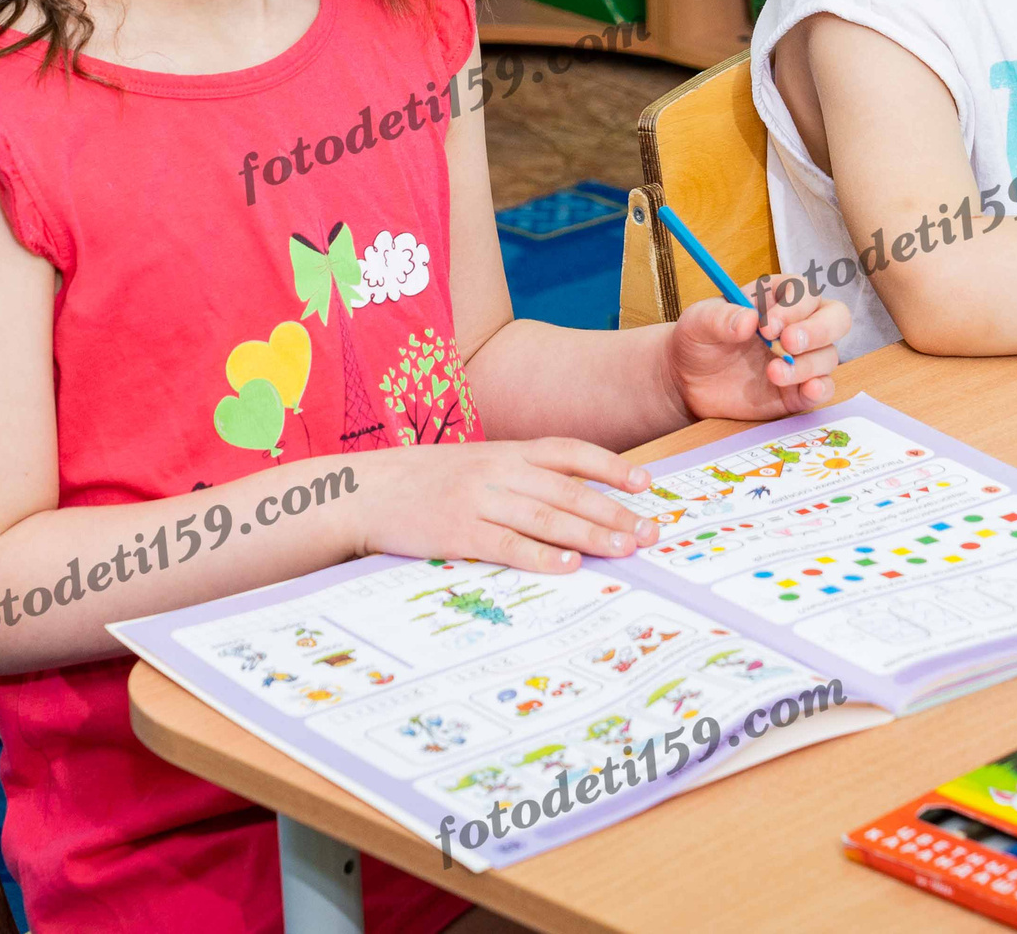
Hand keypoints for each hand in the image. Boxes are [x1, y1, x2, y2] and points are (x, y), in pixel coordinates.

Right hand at [350, 439, 661, 574]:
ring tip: (624, 548)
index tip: (645, 484)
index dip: (611, 466)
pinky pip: (508, 545)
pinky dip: (542, 555)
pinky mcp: (459, 532)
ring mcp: (478, 501)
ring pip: (547, 517)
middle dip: (614, 511)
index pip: (570, 452)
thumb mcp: (475, 464)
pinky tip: (569, 565)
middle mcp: (498, 471)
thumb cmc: (424, 481)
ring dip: (591, 534)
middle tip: (650, 531)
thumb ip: (517, 475)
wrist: (365, 490)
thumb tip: (568, 499)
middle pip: (568, 490)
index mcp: (505, 451)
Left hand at [667, 292, 846, 420]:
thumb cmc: (698, 340)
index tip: (767, 326)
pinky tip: (807, 390)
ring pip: (829, 355)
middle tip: (788, 343)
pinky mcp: (798, 390)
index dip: (794, 306)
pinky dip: (821, 389)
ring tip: (773, 373)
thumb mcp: (698, 322)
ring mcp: (802, 359)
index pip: (804, 292)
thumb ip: (719, 318)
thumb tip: (748, 320)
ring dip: (807, 365)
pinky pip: (824, 388)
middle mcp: (798, 324)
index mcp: (777, 298)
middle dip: (817, 330)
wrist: (688, 381)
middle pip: (835, 318)